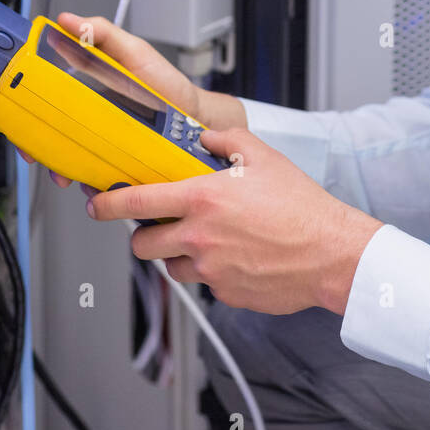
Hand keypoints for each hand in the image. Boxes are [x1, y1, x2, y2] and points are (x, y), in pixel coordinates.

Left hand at [87, 126, 383, 315]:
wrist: (330, 253)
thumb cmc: (301, 205)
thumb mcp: (263, 156)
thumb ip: (226, 140)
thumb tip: (204, 136)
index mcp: (201, 199)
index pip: (137, 202)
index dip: (109, 205)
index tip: (98, 205)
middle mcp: (199, 236)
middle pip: (143, 245)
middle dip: (145, 236)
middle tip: (160, 227)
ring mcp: (210, 269)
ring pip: (172, 267)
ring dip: (179, 255)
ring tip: (208, 241)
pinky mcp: (225, 293)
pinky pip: (205, 284)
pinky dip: (212, 272)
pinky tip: (237, 257)